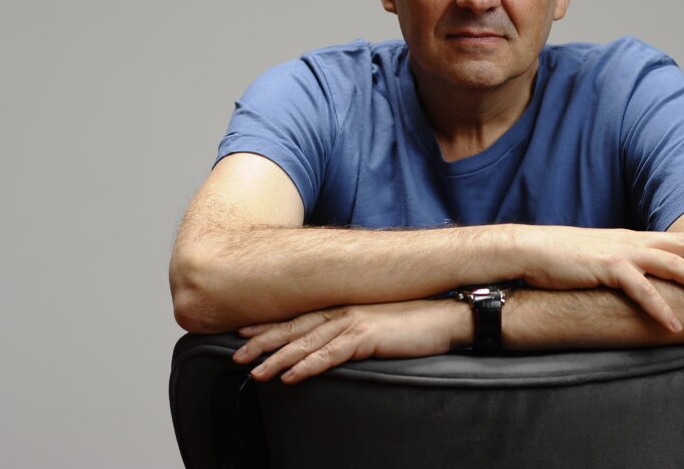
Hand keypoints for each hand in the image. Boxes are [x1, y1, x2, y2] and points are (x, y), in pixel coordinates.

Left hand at [231, 299, 466, 383]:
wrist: (446, 316)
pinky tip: (290, 377)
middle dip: (263, 341)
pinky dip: (308, 366)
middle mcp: (344, 309)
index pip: (300, 317)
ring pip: (306, 341)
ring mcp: (355, 321)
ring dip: (277, 357)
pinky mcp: (367, 336)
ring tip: (254, 372)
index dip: (270, 326)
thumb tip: (337, 345)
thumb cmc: (416, 322)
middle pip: (295, 327)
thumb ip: (355, 331)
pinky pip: (331, 354)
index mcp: (345, 306)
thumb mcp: (378, 324)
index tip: (244, 334)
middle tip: (236, 354)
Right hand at [517, 227, 683, 332]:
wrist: (533, 249)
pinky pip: (641, 290)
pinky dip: (660, 308)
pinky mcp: (608, 268)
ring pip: (670, 264)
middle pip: (681, 244)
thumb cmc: (561, 257)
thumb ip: (619, 265)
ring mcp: (621, 253)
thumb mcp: (598, 257)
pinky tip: (674, 325)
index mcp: (629, 239)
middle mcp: (630, 242)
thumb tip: (633, 278)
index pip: (674, 237)